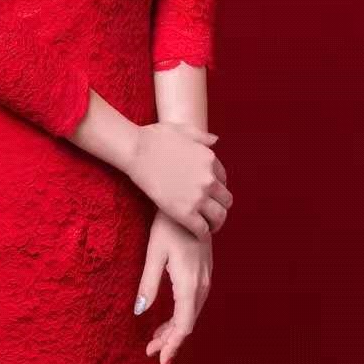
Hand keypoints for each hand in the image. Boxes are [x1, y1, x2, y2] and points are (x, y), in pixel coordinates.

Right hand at [125, 120, 231, 236]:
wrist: (136, 150)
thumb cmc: (155, 137)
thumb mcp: (183, 130)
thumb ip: (202, 136)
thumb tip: (216, 141)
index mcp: (210, 160)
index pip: (223, 179)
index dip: (216, 188)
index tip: (208, 194)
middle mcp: (209, 179)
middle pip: (226, 200)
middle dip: (220, 207)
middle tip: (210, 213)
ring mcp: (198, 196)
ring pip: (219, 217)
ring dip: (215, 223)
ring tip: (208, 227)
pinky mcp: (184, 212)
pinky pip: (203, 230)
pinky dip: (202, 234)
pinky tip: (197, 234)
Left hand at [135, 209, 212, 363]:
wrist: (191, 199)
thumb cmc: (168, 224)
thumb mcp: (154, 252)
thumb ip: (148, 284)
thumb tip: (138, 312)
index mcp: (190, 282)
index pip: (184, 325)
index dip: (172, 345)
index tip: (159, 361)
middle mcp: (202, 283)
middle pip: (188, 322)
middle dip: (170, 340)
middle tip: (151, 351)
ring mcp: (206, 276)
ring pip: (192, 312)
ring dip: (175, 328)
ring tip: (156, 338)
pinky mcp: (205, 270)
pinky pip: (194, 301)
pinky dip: (181, 314)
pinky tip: (168, 316)